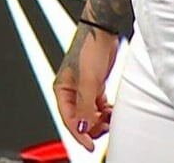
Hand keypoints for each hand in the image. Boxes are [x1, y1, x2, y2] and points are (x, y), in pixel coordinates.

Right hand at [54, 23, 117, 149]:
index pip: (69, 120)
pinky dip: (105, 110)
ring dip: (99, 119)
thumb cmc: (90, 47)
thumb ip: (85, 106)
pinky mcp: (96, 84)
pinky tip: (111, 111)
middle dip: (91, 126)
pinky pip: (98, 105)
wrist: (103, 29)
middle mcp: (71, 90)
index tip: (90, 145)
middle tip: (104, 128)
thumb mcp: (88, 80)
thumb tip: (82, 128)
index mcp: (62, 90)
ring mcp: (84, 88)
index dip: (79, 135)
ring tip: (109, 118)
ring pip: (90, 113)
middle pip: (80, 119)